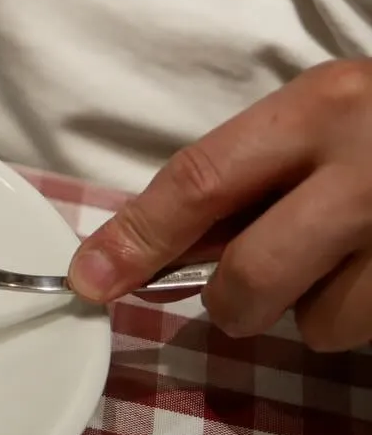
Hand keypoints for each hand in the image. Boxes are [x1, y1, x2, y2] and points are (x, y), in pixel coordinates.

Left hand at [68, 59, 371, 351]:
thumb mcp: (321, 119)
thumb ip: (245, 180)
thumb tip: (144, 253)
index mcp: (320, 110)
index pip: (199, 182)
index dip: (137, 239)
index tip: (90, 279)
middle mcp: (368, 168)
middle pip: (252, 277)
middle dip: (231, 303)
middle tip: (241, 292)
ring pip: (321, 324)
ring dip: (317, 313)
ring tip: (349, 262)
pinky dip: (365, 316)